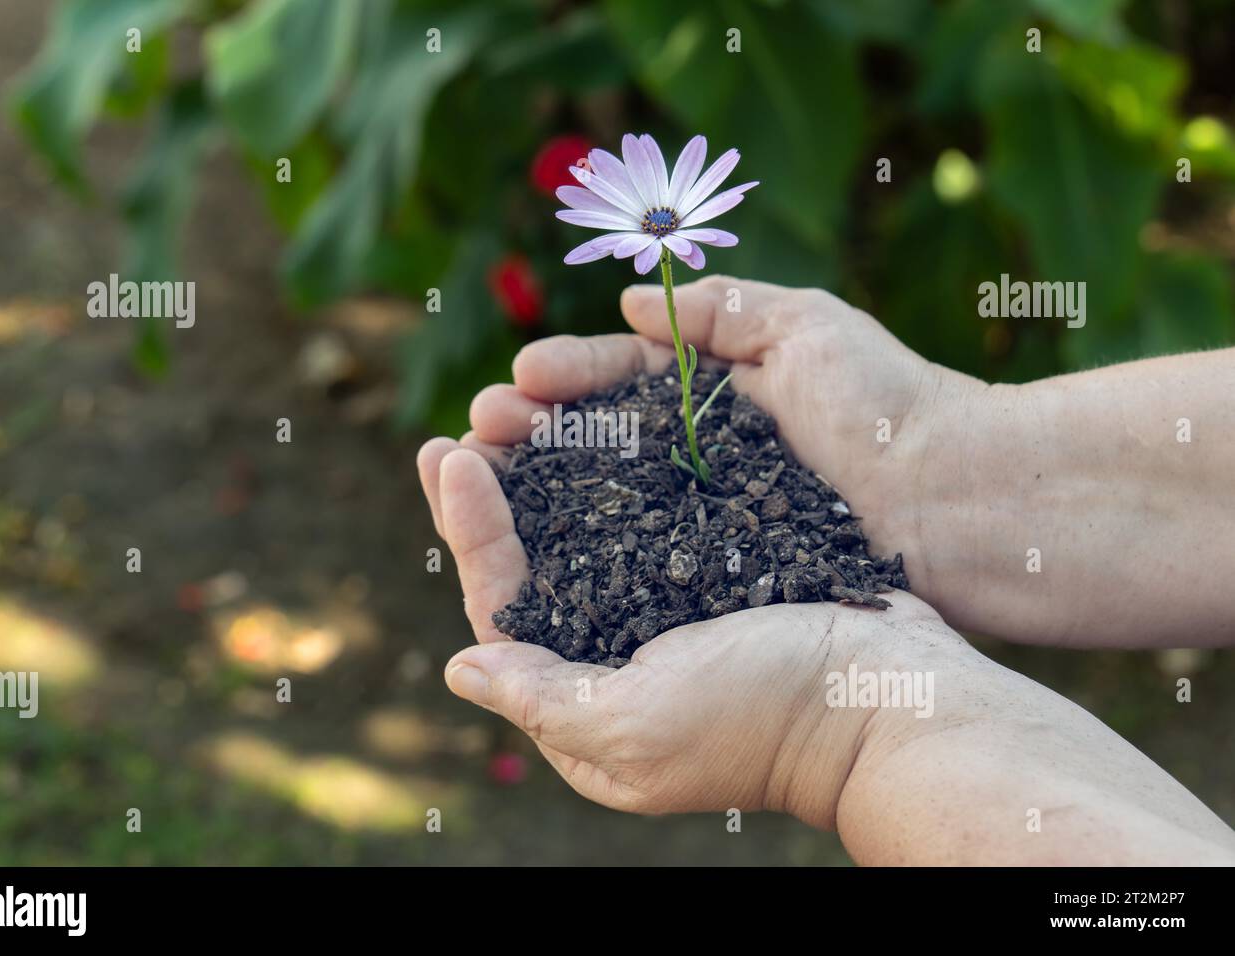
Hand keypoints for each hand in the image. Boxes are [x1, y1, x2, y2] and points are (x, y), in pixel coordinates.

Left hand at [416, 443, 962, 823]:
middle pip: (541, 564)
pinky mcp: (718, 571)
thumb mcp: (635, 725)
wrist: (893, 695)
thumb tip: (459, 667)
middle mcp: (622, 654)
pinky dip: (621, 468)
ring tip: (519, 404)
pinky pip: (653, 513)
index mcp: (590, 702)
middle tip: (468, 421)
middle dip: (498, 493)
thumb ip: (542, 698)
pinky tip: (600, 423)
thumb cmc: (762, 714)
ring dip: (552, 469)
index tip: (448, 452)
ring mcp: (672, 611)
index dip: (470, 531)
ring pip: (592, 530)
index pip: (506, 607)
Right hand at [457, 275, 989, 628]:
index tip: (516, 381)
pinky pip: (645, 553)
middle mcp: (707, 453)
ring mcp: (713, 516)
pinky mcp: (725, 571)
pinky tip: (543, 546)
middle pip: (602, 437)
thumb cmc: (891, 405)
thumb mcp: (807, 327)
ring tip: (483, 479)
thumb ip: (721, 309)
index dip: (567, 377)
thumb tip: (628, 307)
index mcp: (722, 391)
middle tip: (478, 431)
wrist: (963, 504)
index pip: (625, 377)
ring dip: (546, 487)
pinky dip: (591, 546)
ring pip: (611, 497)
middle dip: (537, 430)